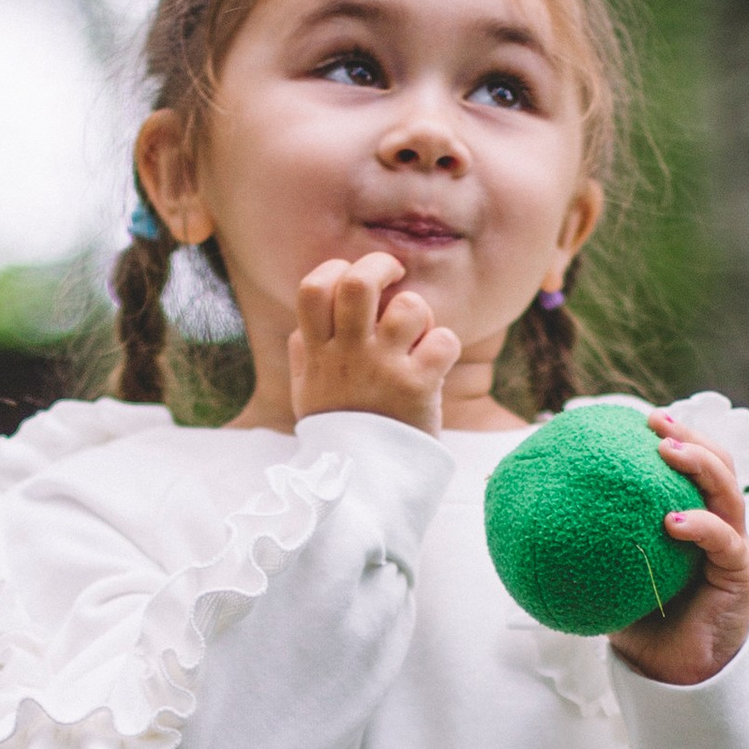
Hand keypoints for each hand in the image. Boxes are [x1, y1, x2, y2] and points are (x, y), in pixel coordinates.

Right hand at [287, 255, 459, 433]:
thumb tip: (303, 326)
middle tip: (394, 273)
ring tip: (417, 336)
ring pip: (411, 306)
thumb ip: (303, 355)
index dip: (334, 269)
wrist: (362, 484)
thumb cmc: (338, 433)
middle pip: (359, 282)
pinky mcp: (419, 387)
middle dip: (381, 264)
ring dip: (420, 313)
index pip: (313, 288)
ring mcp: (384, 369)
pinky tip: (434, 367)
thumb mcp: (307, 394)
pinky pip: (444, 341)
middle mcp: (349, 355)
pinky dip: (445, 347)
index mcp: (318, 352)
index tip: (348, 275)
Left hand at [609, 413, 748, 686]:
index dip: (673, 436)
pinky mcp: (739, 574)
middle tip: (656, 422)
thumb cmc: (640, 623)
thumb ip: (583, 548)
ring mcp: (732, 546)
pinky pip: (724, 541)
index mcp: (691, 518)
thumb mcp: (606, 578)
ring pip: (729, 492)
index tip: (640, 417)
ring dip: (702, 464)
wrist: (672, 672)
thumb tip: (520, 520)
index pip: (690, 467)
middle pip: (717, 465)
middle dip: (691, 435)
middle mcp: (717, 525)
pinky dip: (700, 526)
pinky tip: (673, 522)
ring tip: (669, 450)